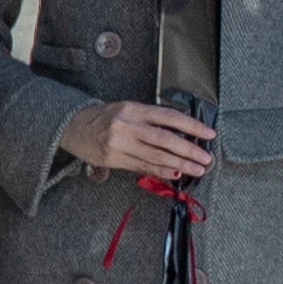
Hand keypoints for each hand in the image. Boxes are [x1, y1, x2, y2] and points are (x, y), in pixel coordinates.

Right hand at [73, 102, 214, 181]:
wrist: (73, 126)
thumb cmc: (106, 117)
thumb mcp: (128, 110)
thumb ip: (151, 120)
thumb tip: (181, 133)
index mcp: (134, 109)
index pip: (169, 117)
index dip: (192, 126)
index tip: (209, 133)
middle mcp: (128, 125)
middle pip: (165, 139)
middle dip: (189, 150)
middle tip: (206, 158)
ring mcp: (119, 143)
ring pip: (155, 156)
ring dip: (179, 164)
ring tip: (196, 169)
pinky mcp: (113, 158)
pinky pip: (142, 167)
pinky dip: (160, 171)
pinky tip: (174, 174)